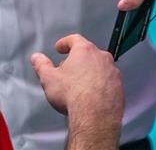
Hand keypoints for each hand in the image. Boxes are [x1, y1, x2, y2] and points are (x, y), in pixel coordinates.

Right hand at [30, 34, 122, 149]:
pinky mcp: (119, 87)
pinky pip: (107, 82)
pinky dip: (100, 85)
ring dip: (90, 73)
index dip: (65, 43)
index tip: (60, 47)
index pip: (74, 39)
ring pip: (99, 67)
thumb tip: (36, 58)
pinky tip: (91, 96)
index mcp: (84, 50)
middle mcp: (101, 58)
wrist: (95, 116)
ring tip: (79, 86)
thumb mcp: (48, 78)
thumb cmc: (74, 96)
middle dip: (77, 60)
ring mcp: (112, 72)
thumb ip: (41, 65)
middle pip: (88, 53)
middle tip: (67, 70)